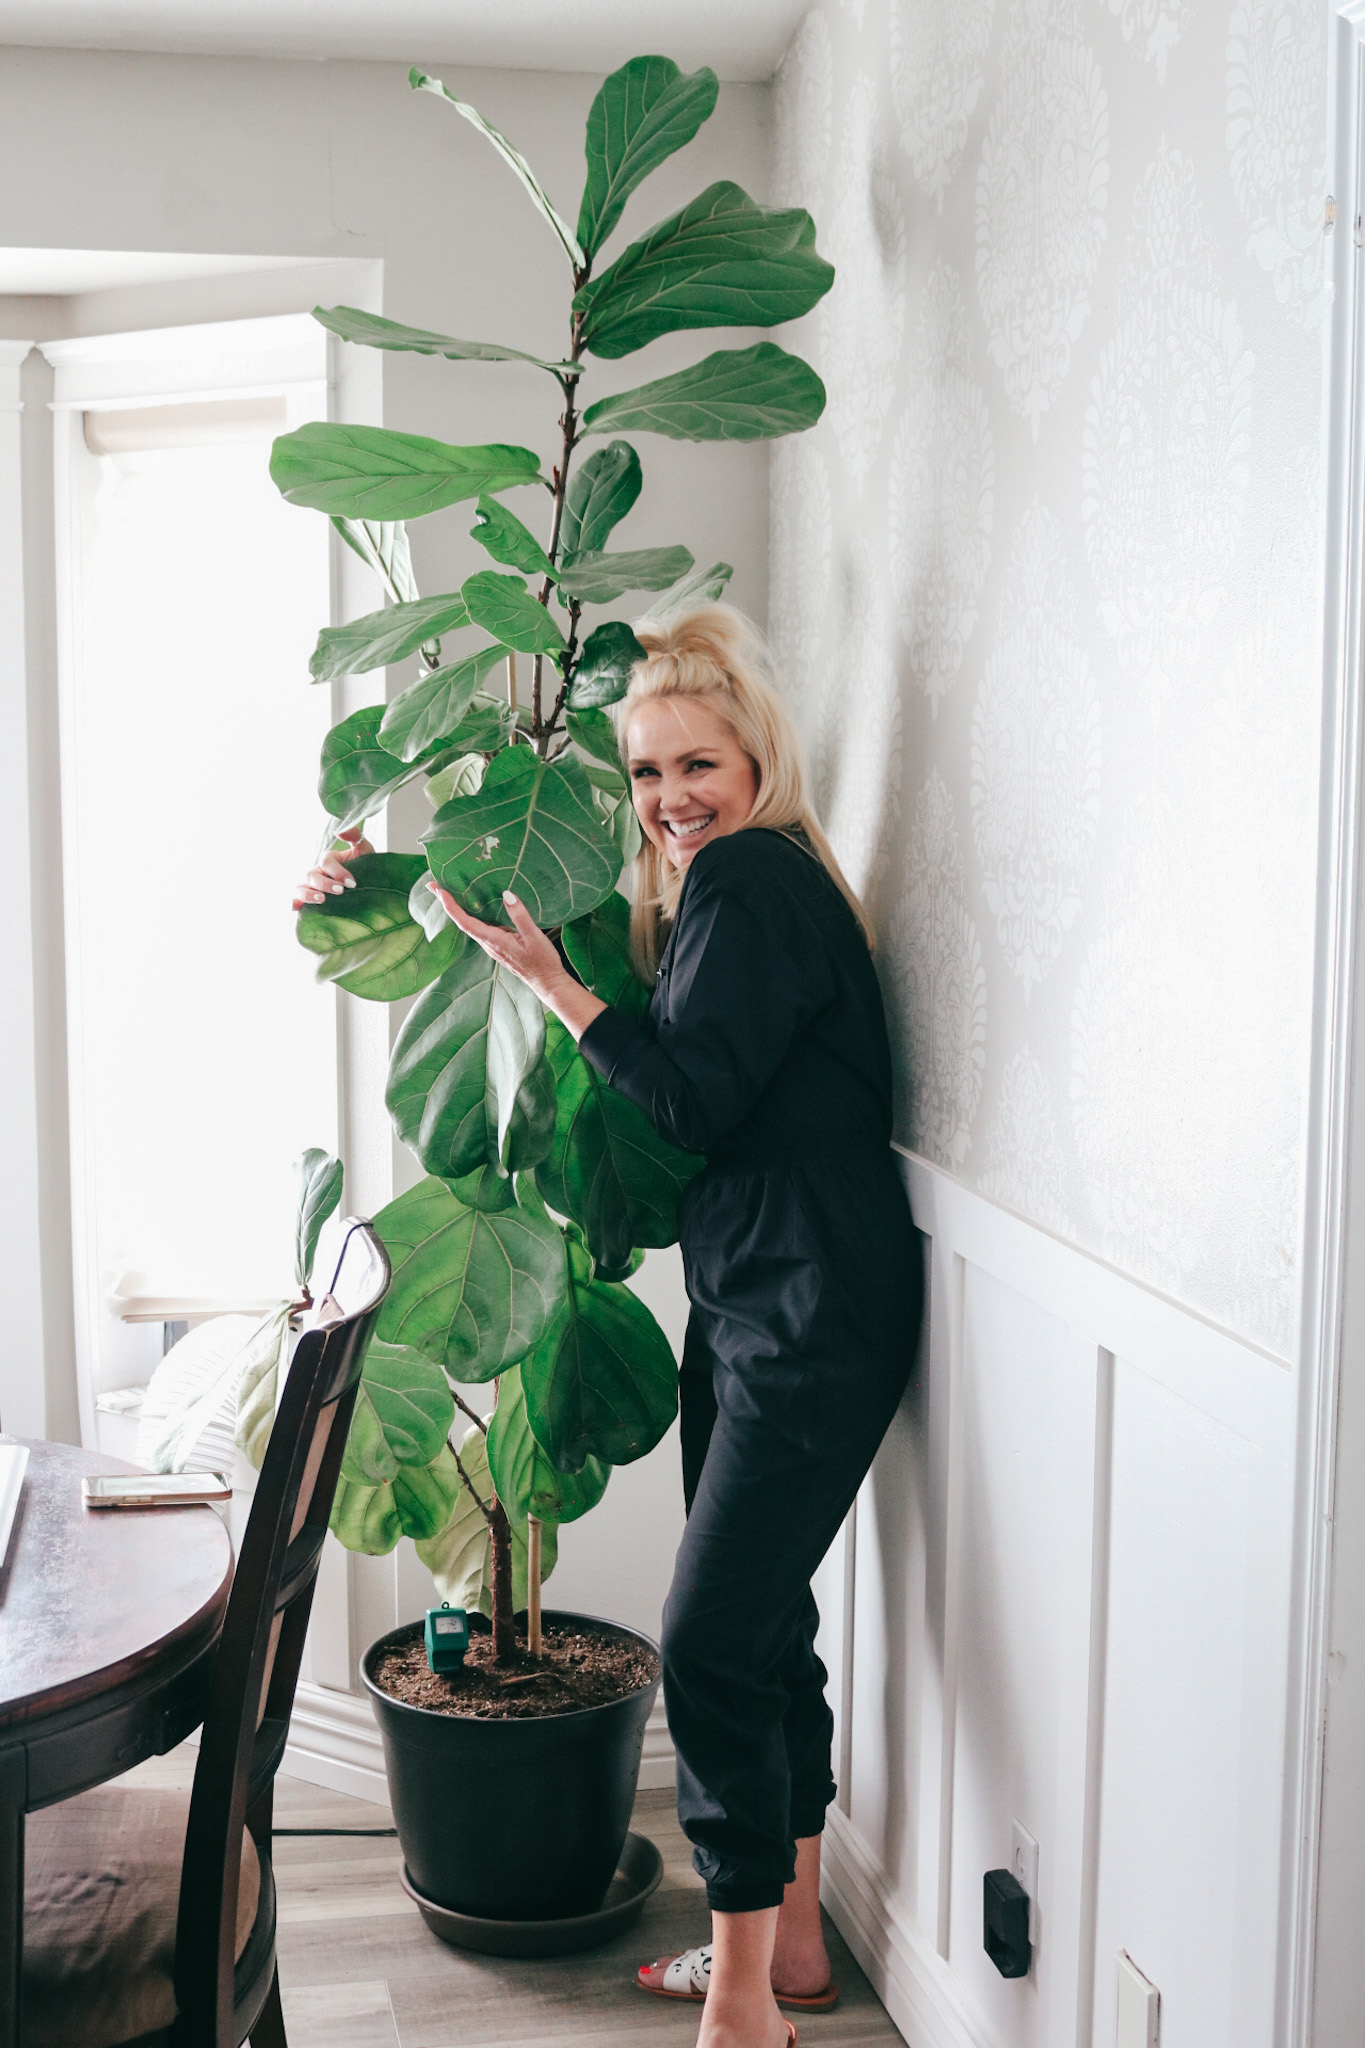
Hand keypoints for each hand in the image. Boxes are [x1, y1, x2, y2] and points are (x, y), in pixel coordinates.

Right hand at [293, 827, 373, 909]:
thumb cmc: (366, 868)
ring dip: (308, 894)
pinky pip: (296, 902)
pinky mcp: (309, 902)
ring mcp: (311, 887)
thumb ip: (354, 836)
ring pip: (300, 888)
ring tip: (322, 900)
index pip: (326, 862)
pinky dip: (293, 904)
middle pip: (311, 875)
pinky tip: (296, 908)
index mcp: (328, 860)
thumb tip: (339, 830)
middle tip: (340, 891)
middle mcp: (317, 873)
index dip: (338, 872)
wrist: (372, 888)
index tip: (352, 883)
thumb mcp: (364, 849)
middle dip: (324, 883)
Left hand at [429, 883, 567, 1002]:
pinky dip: (470, 914)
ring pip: (469, 924)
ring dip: (457, 908)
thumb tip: (506, 894)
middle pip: (461, 921)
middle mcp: (488, 943)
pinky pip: (480, 926)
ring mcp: (492, 945)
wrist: (546, 982)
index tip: (439, 891)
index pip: (465, 922)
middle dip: (446, 903)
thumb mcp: (534, 936)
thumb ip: (520, 915)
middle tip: (433, 885)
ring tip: (447, 890)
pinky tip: (473, 905)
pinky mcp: (498, 944)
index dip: (450, 906)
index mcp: (493, 940)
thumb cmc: (542, 962)